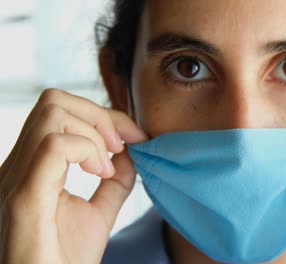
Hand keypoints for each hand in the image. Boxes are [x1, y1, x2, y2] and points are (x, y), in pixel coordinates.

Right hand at [0, 89, 146, 263]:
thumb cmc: (65, 261)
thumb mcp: (99, 213)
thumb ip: (114, 182)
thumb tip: (130, 151)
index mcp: (32, 168)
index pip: (60, 111)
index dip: (105, 116)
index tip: (136, 137)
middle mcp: (18, 167)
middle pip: (54, 101)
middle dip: (99, 115)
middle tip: (121, 147)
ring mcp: (16, 179)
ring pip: (53, 113)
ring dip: (94, 133)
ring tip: (106, 168)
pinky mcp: (24, 197)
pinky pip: (54, 146)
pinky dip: (87, 150)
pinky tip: (98, 174)